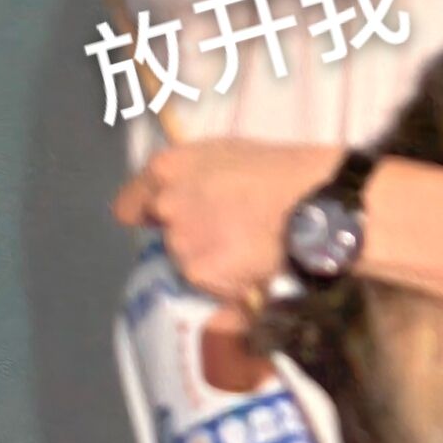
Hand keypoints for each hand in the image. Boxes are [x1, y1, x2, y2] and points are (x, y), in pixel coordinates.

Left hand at [112, 133, 334, 297]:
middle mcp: (165, 205)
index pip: (129, 206)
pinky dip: (229, 285)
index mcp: (166, 169)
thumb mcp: (225, 154)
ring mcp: (180, 242)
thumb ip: (190, 176)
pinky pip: (209, 287)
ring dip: (211, 263)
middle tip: (227, 235)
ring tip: (248, 251)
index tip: (162, 223)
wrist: (313, 204)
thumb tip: (178, 198)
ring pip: (187, 264)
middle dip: (189, 238)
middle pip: (165, 237)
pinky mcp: (200, 273)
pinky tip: (255, 268)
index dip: (147, 216)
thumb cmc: (280, 171)